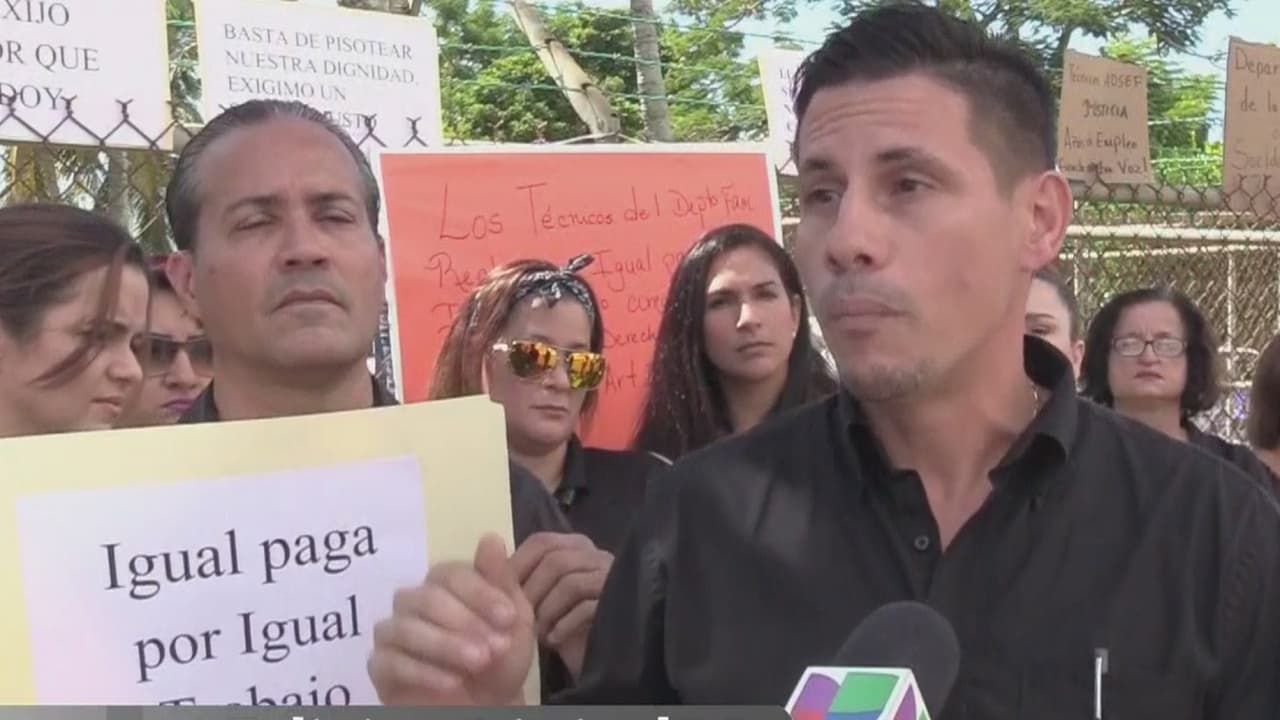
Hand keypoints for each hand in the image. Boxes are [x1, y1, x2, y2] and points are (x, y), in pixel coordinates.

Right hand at [368, 533, 535, 704]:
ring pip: (407, 628)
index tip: (509, 618)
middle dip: (466, 623)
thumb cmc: (501, 656)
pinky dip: (423, 672)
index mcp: (444, 583)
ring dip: (447, 645)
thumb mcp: (514, 618)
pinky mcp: (380, 665)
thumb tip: (490, 538)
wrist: (491, 702)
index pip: (452, 574)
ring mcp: (393, 631)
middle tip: (496, 648)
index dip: (481, 594)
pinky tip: (452, 683)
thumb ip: (502, 579)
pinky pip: (389, 661)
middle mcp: (413, 600)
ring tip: (479, 663)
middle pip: (428, 598)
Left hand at [511, 532, 612, 676]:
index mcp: (575, 546)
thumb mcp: (531, 598)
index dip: (517, 568)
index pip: (541, 542)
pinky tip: (553, 641)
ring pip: (569, 583)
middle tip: (519, 620)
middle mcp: (596, 555)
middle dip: (531, 593)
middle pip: (554, 561)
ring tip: (537, 634)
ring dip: (546, 612)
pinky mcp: (619, 603)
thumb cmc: (558, 625)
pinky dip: (563, 625)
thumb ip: (510, 573)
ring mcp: (611, 577)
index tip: (504, 599)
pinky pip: (586, 607)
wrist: (593, 659)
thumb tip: (487, 540)